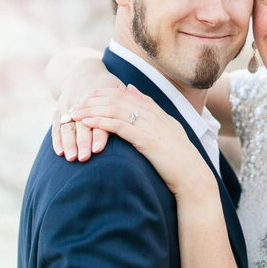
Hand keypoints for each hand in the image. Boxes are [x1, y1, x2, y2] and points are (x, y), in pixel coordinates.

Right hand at [50, 60, 121, 160]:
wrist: (83, 73)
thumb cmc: (108, 85)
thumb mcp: (117, 88)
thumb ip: (129, 99)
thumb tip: (144, 107)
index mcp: (97, 96)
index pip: (98, 117)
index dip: (98, 133)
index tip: (98, 149)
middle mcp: (80, 99)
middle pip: (81, 124)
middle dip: (82, 142)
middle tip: (84, 158)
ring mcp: (67, 105)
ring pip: (67, 126)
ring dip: (69, 143)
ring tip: (72, 158)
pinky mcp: (58, 111)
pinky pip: (57, 126)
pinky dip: (57, 139)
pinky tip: (59, 153)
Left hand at [70, 86, 212, 197]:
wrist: (192, 177)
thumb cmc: (179, 161)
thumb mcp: (166, 131)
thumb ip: (150, 110)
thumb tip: (132, 90)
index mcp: (157, 112)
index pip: (125, 94)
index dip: (104, 93)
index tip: (88, 97)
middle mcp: (153, 114)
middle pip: (117, 98)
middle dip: (93, 99)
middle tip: (75, 103)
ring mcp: (149, 125)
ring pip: (114, 109)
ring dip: (91, 110)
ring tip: (74, 113)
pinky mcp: (145, 139)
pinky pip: (118, 125)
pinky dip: (100, 122)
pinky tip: (86, 122)